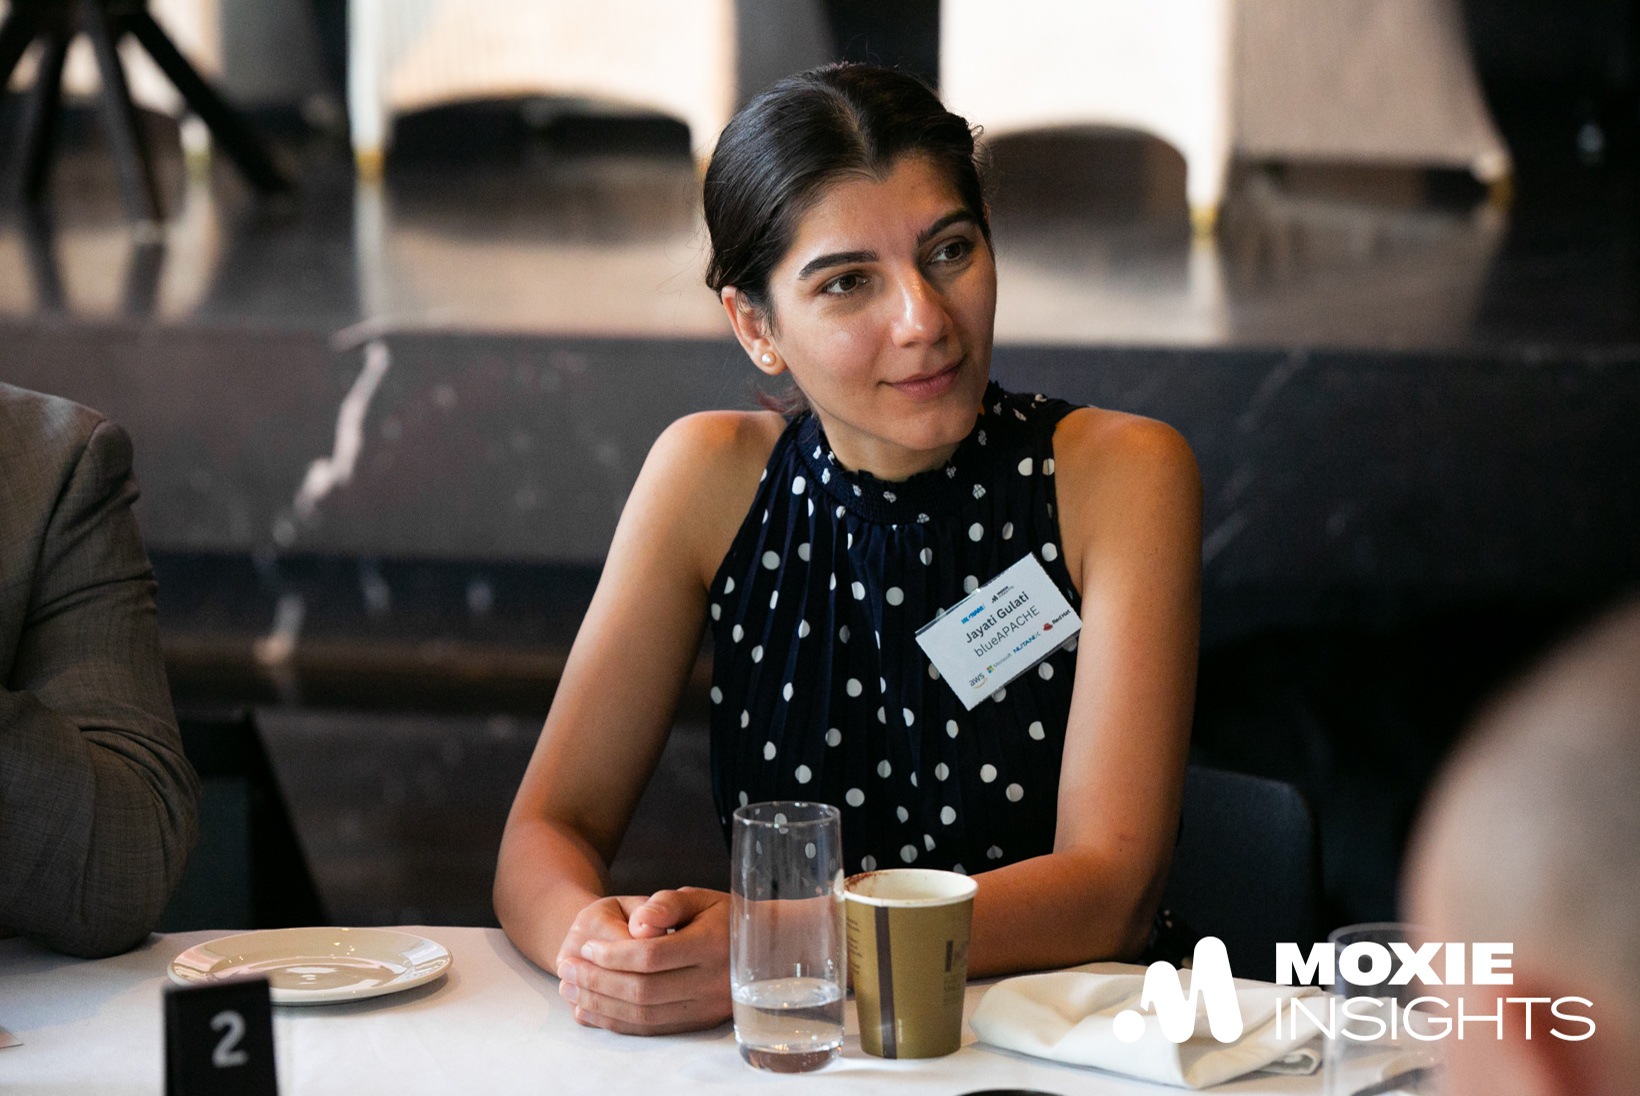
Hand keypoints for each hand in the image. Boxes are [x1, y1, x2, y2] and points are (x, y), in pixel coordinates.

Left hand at [554, 887, 731, 1034]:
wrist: (763, 951)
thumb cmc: (723, 917)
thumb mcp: (699, 898)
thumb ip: (666, 904)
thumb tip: (637, 922)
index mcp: (712, 945)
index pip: (652, 956)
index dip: (613, 955)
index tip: (586, 948)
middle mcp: (712, 983)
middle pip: (643, 990)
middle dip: (598, 982)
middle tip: (566, 970)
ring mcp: (706, 1009)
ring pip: (644, 1015)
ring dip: (600, 1004)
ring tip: (570, 989)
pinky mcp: (698, 1024)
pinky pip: (651, 1030)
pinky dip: (616, 1023)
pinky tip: (590, 1010)